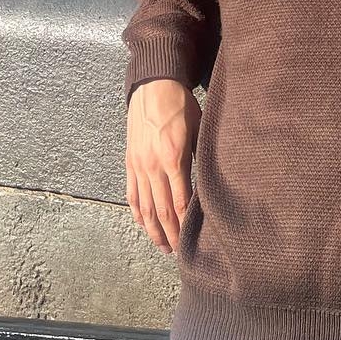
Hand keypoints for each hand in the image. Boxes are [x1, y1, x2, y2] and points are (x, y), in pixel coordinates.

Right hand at [126, 78, 200, 252]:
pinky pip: (132, 193)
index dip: (185, 227)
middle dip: (171, 236)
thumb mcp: (199, 129)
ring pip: (145, 207)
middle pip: (161, 211)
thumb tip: (210, 185)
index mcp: (173, 158)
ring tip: (163, 247)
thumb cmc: (181, 105)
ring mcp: (138, 165)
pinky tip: (144, 224)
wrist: (153, 84)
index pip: (180, 203)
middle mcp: (153, 166)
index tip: (191, 244)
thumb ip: (201, 159)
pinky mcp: (130, 162)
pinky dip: (137, 212)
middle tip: (179, 255)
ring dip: (153, 230)